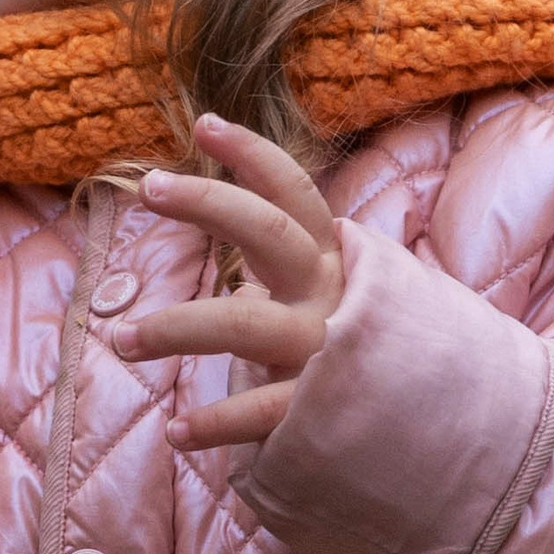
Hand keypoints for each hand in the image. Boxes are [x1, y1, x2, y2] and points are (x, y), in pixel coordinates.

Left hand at [110, 116, 345, 452]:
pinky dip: (214, 422)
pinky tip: (175, 430)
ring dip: (174, 328)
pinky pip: (260, 412)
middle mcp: (332, 295)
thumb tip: (228, 230)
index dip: (253, 155)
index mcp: (333, 262)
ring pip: (245, 323)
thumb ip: (284, 262)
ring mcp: (325, 350)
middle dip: (208, 202)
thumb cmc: (360, 349)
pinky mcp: (321, 410)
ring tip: (119, 339)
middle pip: (270, 232)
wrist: (433, 429)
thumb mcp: (330, 294)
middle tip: (148, 188)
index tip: (204, 124)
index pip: (294, 194)